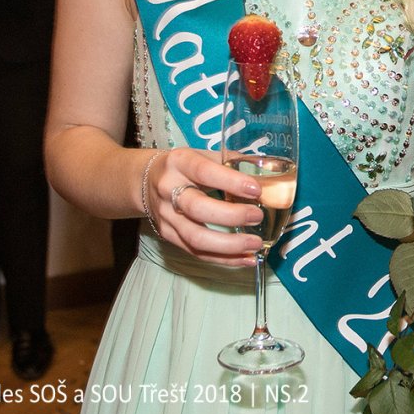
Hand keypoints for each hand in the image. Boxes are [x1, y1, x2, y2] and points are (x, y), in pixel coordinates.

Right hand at [147, 147, 266, 267]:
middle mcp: (169, 190)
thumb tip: (268, 173)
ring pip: (195, 237)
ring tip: (256, 244)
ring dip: (229, 245)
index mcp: (180, 163)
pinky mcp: (168, 236)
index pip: (204, 172)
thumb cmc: (185, 166)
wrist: (145, 181)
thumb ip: (231, 163)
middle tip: (258, 216)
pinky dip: (224, 259)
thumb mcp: (202, 155)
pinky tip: (246, 259)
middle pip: (198, 209)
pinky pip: (196, 252)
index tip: (256, 190)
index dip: (231, 182)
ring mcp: (166, 216)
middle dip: (231, 216)